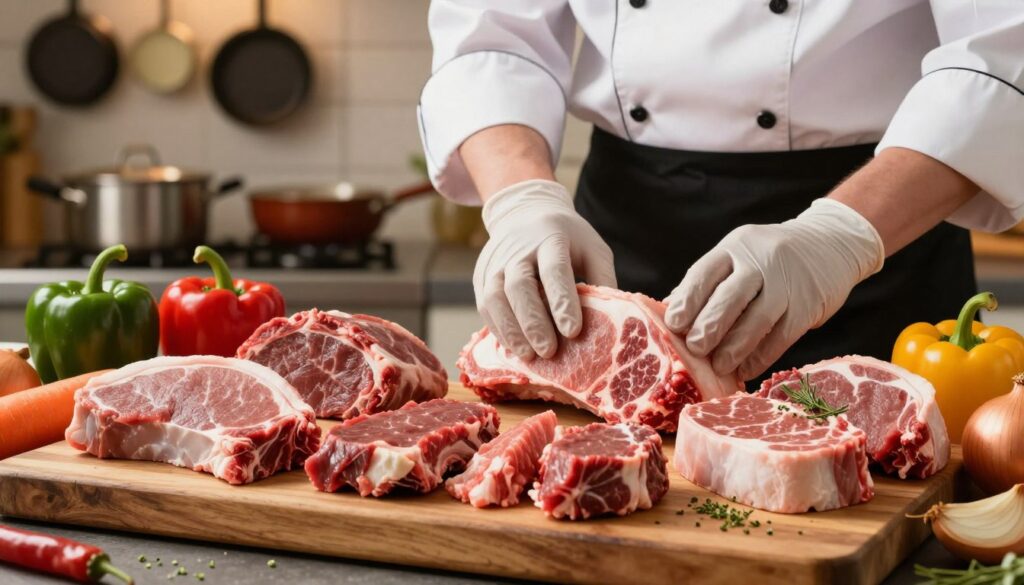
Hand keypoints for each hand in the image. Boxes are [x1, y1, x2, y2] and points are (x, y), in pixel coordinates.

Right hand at [475, 179, 616, 359]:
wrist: (525, 214)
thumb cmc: (567, 239)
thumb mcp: (593, 249)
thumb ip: (602, 279)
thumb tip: (612, 320)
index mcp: (551, 238)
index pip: (555, 270)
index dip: (563, 302)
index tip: (573, 331)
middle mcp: (518, 249)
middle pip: (519, 285)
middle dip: (533, 321)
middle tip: (549, 351)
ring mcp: (495, 261)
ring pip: (495, 297)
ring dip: (511, 330)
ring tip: (529, 356)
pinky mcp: (481, 275)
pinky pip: (485, 305)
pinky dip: (498, 329)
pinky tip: (514, 347)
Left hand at [663, 199, 883, 379]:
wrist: (830, 243)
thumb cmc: (770, 258)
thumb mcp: (739, 256)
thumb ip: (708, 282)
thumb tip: (669, 313)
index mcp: (735, 246)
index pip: (705, 273)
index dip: (687, 301)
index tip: (673, 325)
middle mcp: (760, 260)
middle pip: (730, 297)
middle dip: (709, 326)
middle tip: (695, 349)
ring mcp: (787, 283)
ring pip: (756, 319)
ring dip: (734, 347)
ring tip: (719, 366)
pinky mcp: (808, 305)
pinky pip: (781, 336)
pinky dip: (761, 356)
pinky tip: (746, 368)